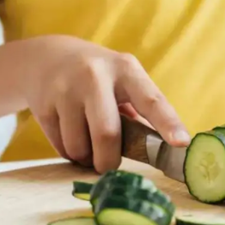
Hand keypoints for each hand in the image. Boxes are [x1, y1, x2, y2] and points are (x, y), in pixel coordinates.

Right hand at [21, 35, 189, 171]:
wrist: (48, 57)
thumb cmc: (99, 78)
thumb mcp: (123, 81)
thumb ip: (141, 111)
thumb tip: (162, 149)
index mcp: (126, 70)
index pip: (151, 100)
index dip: (168, 123)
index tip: (182, 143)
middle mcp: (95, 75)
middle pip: (107, 133)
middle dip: (109, 160)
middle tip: (109, 166)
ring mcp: (65, 88)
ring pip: (79, 146)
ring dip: (86, 157)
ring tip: (88, 145)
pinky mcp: (43, 103)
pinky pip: (60, 146)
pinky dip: (69, 152)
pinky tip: (70, 134)